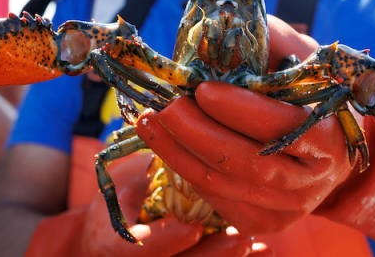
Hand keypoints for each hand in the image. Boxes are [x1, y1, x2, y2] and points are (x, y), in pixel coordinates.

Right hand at [85, 154, 271, 255]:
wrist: (115, 230)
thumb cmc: (124, 191)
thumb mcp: (124, 177)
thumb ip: (148, 169)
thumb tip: (173, 130)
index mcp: (109, 243)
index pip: (134, 249)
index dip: (163, 242)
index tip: (191, 230)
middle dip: (209, 255)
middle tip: (240, 240)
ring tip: (255, 244)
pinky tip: (264, 251)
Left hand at [136, 16, 352, 234]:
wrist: (328, 155)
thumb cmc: (308, 96)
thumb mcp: (301, 60)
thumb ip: (271, 40)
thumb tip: (224, 23)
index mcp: (329, 137)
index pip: (280, 125)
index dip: (239, 108)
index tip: (203, 87)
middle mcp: (313, 180)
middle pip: (246, 160)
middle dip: (197, 132)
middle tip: (165, 106)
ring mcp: (288, 207)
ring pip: (223, 183)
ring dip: (178, 151)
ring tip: (150, 121)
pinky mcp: (263, 222)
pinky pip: (215, 198)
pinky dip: (186, 169)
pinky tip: (167, 144)